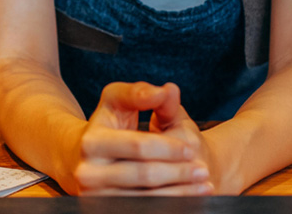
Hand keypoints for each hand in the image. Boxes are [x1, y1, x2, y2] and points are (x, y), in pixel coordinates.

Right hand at [73, 81, 212, 195]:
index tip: (191, 148)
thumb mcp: (120, 101)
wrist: (89, 158)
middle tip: (203, 171)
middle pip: (144, 176)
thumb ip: (141, 93)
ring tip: (203, 185)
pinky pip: (142, 209)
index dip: (167, 148)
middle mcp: (87, 173)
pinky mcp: (102, 210)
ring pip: (145, 199)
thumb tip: (167, 90)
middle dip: (178, 173)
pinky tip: (189, 197)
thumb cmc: (111, 124)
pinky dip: (170, 205)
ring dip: (180, 193)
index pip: (138, 146)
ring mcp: (94, 197)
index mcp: (91, 141)